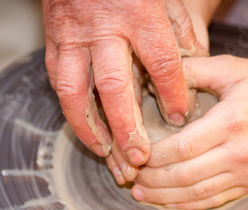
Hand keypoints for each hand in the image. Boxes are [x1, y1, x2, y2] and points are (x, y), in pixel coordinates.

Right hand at [43, 0, 206, 169]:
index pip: (161, 63)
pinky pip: (57, 81)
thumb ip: (179, 29)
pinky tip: (85, 126)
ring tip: (105, 152)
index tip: (179, 117)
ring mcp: (72, 36)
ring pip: (75, 92)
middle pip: (115, 87)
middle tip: (139, 157)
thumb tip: (195, 66)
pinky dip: (71, 108)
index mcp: (138, 13)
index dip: (173, 95)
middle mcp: (102, 28)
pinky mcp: (52, 40)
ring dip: (90, 128)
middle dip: (127, 127)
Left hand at [132, 55, 247, 209]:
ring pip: (197, 195)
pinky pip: (215, 202)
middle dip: (152, 181)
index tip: (135, 155)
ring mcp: (247, 174)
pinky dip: (188, 206)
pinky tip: (169, 204)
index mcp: (231, 123)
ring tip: (141, 194)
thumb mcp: (233, 68)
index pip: (181, 148)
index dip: (153, 157)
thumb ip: (195, 70)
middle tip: (131, 178)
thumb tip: (155, 77)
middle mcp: (240, 154)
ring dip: (164, 198)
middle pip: (184, 176)